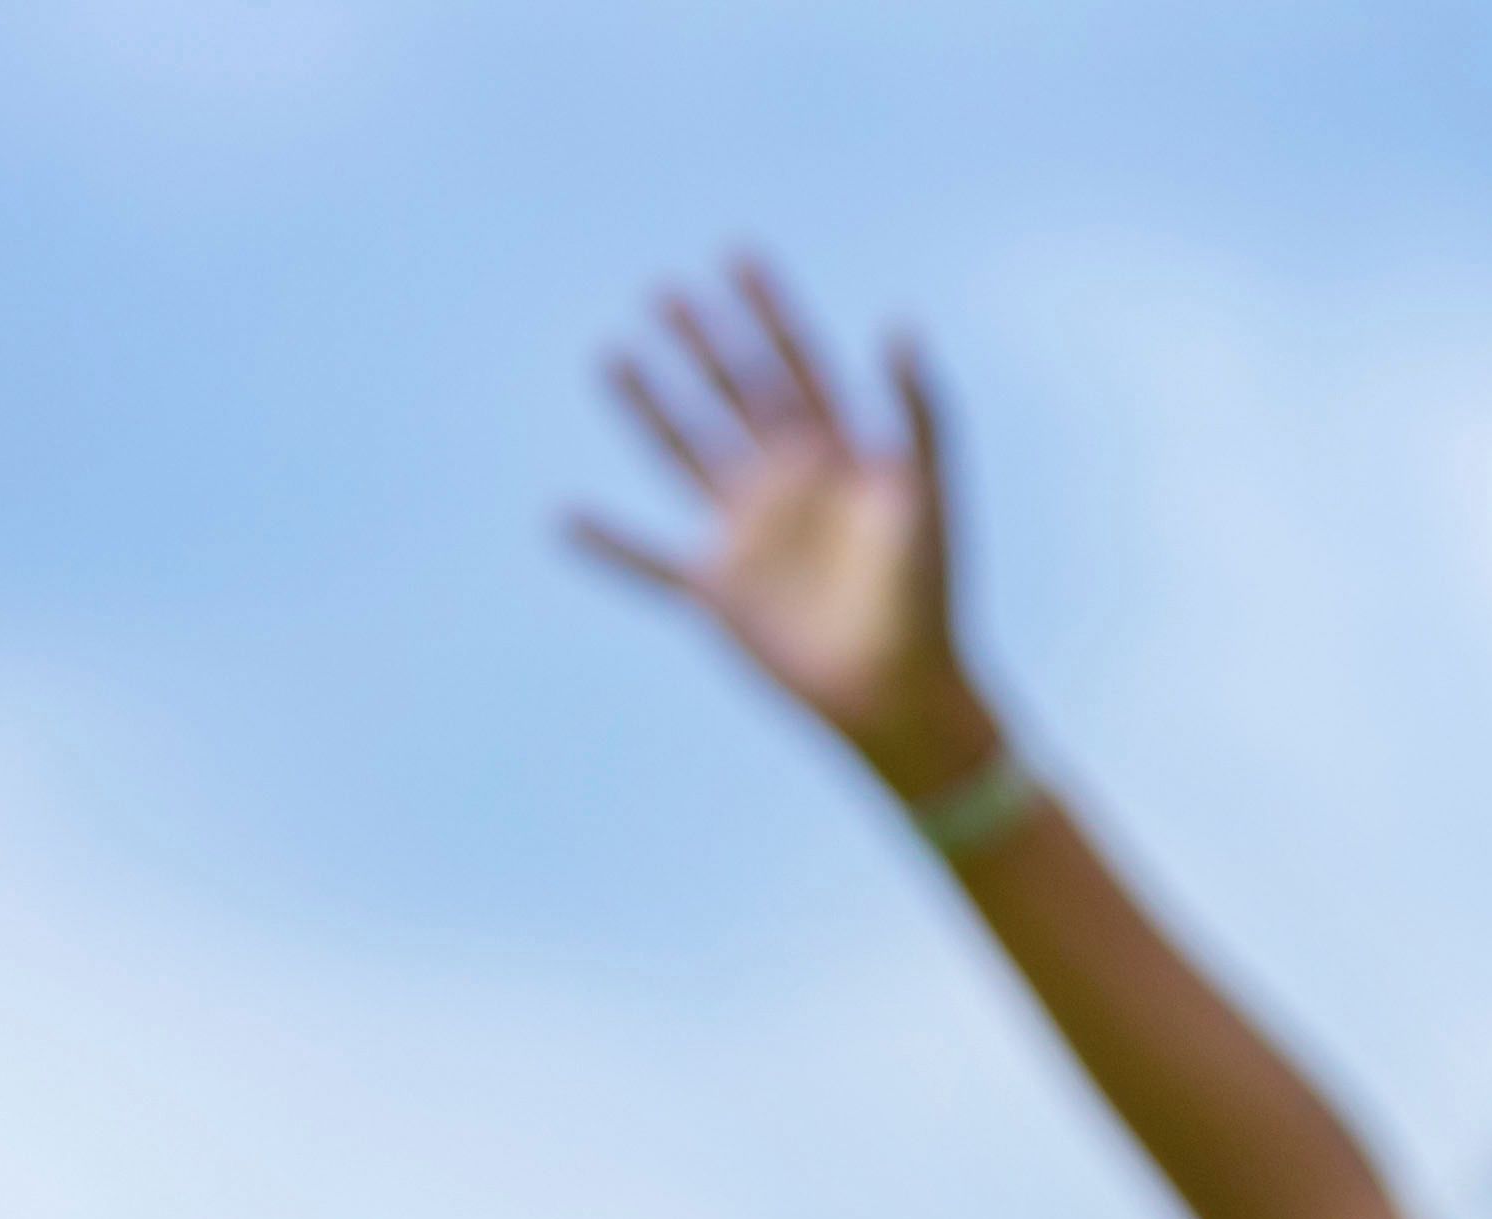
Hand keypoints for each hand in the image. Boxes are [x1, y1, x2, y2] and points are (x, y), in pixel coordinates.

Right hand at [568, 258, 996, 803]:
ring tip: (612, 356)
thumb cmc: (928, 596)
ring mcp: (747, 535)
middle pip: (733, 395)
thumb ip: (919, 411)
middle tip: (663, 290)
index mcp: (838, 455)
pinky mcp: (717, 591)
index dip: (767, 313)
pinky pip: (648, 562)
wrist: (900, 690)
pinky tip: (563, 517)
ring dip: (648, 407)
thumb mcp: (926, 494)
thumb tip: (899, 324)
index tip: (737, 255)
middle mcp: (787, 485)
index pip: (796, 365)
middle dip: (701, 343)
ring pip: (685, 453)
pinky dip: (608, 544)